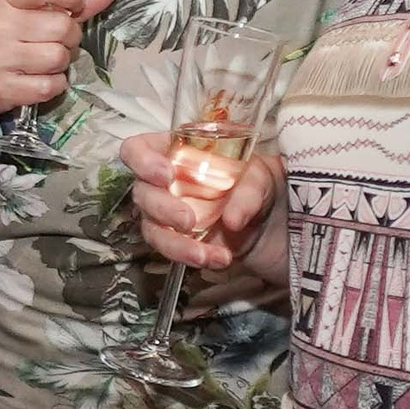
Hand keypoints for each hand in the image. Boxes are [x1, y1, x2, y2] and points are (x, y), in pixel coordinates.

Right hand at [0, 0, 118, 117]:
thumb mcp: (24, 12)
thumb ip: (68, 1)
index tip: (74, 5)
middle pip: (62, 27)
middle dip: (69, 37)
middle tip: (55, 41)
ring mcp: (0, 59)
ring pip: (59, 58)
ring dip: (61, 62)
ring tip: (45, 61)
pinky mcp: (4, 89)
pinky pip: (51, 86)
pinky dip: (54, 84)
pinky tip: (40, 79)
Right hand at [121, 130, 282, 270]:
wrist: (271, 219)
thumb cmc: (258, 182)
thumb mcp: (262, 176)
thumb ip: (248, 190)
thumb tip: (231, 220)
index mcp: (174, 152)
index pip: (137, 149)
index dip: (143, 161)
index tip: (165, 174)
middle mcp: (162, 182)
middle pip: (141, 192)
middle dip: (162, 208)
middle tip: (188, 220)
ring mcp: (166, 213)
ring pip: (152, 228)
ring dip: (175, 243)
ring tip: (205, 255)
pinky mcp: (176, 239)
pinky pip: (172, 250)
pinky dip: (192, 257)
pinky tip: (220, 259)